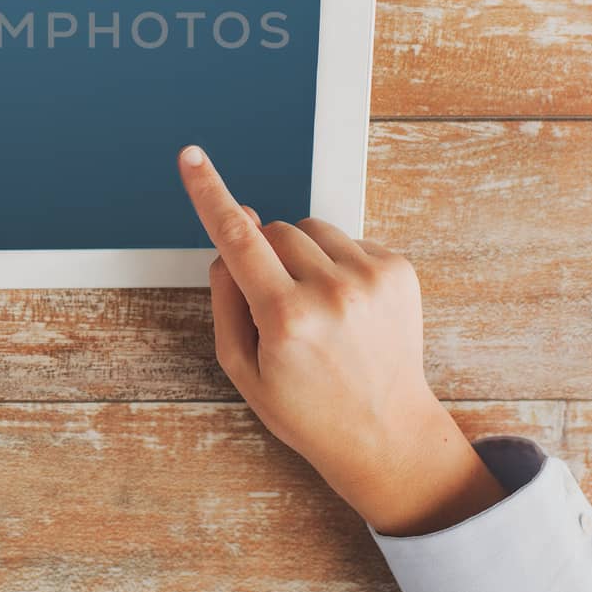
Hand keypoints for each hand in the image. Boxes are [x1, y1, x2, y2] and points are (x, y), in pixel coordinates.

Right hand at [178, 145, 505, 536]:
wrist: (386, 433)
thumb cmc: (307, 409)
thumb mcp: (243, 369)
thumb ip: (226, 299)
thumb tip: (230, 239)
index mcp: (286, 318)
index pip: (236, 239)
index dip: (209, 193)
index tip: (192, 158)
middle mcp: (332, 292)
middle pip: (273, 230)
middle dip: (264, 254)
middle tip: (277, 304)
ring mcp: (371, 279)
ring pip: (310, 228)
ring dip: (303, 255)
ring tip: (316, 308)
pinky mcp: (399, 270)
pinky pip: (348, 240)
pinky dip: (338, 264)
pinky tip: (346, 308)